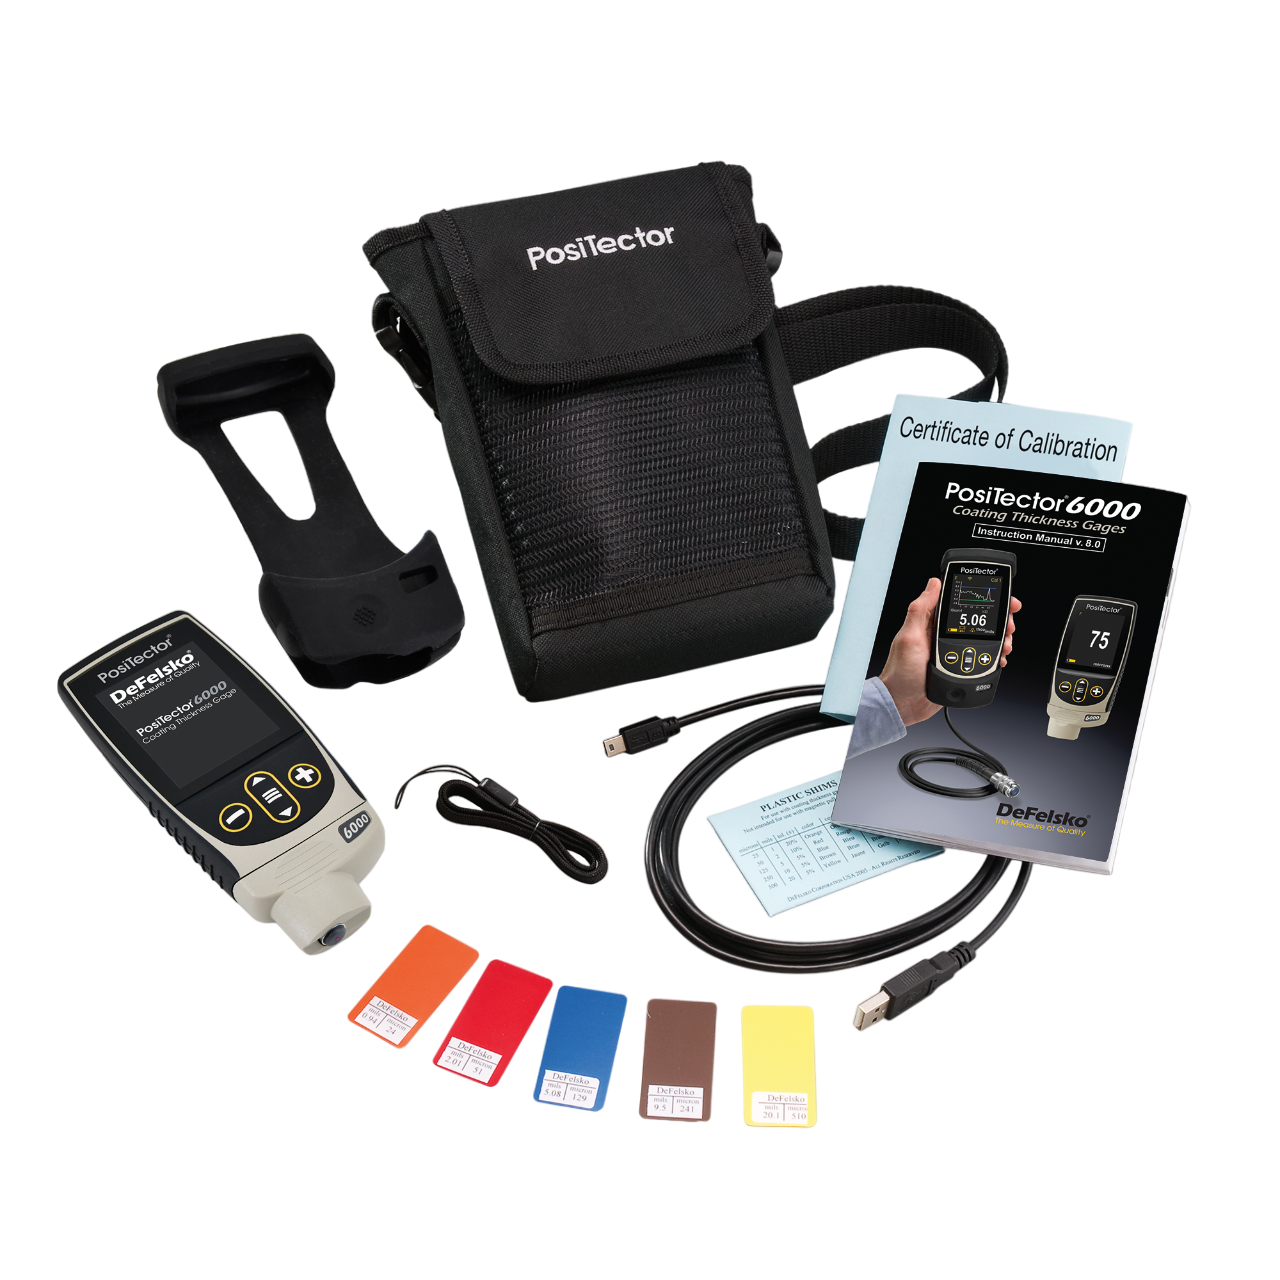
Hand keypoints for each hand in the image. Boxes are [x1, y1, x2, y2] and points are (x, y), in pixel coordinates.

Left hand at [878, 578, 1021, 726]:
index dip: (983, 599)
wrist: (904, 703)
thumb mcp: (908, 637)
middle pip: (977, 620)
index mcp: (931, 623)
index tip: (1002, 600)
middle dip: (998, 620)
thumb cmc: (900, 673)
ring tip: (1006, 643)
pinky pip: (981, 657)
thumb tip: (933, 584)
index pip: (960, 603)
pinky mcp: (959, 665)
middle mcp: (942, 634)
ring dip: (999, 638)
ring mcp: (952, 650)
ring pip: (983, 638)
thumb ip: (920, 610)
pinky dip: (994, 655)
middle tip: (1009, 624)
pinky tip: (999, 657)